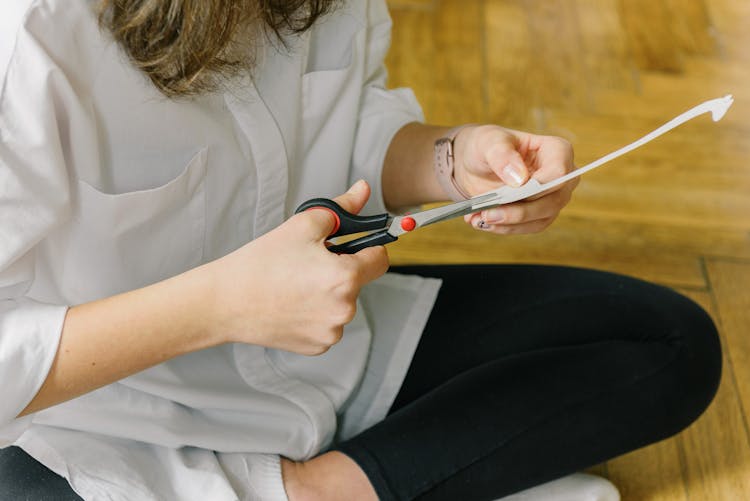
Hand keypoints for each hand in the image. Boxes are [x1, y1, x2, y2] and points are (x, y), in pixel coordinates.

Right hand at [205, 180, 388, 354]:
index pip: (380, 259)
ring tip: (295, 285)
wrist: (225, 302)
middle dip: (340, 270)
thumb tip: (363, 190)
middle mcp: (344, 309)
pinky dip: (315, 314)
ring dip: (328, 293)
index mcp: (345, 278)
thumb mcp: (303, 225)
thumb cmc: (261, 264)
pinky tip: (291, 304)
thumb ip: (342, 208)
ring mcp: (330, 332)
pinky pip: (327, 324)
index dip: (368, 247)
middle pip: (358, 282)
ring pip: (342, 304)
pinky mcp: (317, 346)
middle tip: (308, 263)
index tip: (352, 245)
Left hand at [453, 125, 577, 233]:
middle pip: (553, 200)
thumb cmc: (487, 145)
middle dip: (519, 211)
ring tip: (480, 218)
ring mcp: (553, 198)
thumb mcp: (489, 142)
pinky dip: (504, 227)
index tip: (510, 191)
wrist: (476, 164)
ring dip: (509, 223)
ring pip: (541, 219)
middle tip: (488, 214)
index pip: (559, 171)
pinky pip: (528, 227)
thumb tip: (519, 179)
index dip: (538, 185)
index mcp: (557, 150)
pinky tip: (482, 222)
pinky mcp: (540, 215)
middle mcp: (561, 177)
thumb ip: (502, 156)